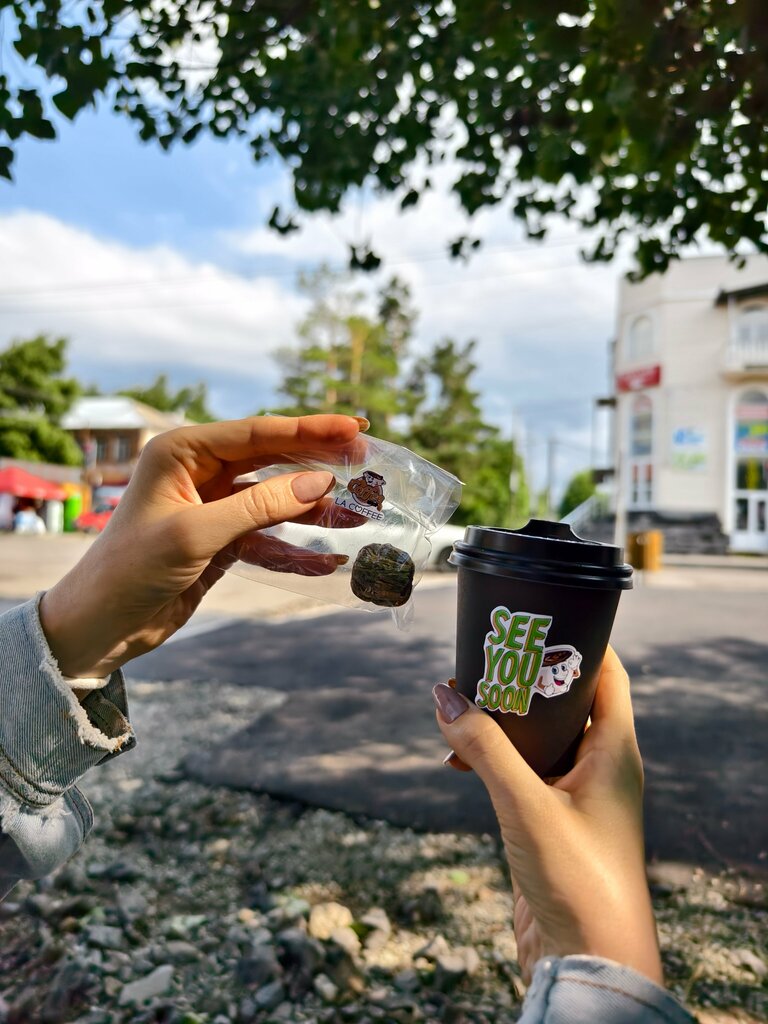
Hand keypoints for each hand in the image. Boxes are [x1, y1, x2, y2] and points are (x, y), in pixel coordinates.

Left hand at [41, 414, 365, 677]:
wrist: (99, 626)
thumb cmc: (132, 570)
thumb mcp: (197, 533)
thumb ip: (259, 506)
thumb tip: (319, 482)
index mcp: (182, 451)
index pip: (258, 432)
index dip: (309, 430)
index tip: (355, 430)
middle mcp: (199, 471)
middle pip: (272, 459)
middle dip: (318, 463)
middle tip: (367, 463)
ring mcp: (212, 506)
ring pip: (275, 499)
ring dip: (314, 509)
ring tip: (359, 512)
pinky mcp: (220, 540)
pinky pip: (268, 537)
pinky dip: (294, 549)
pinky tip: (326, 561)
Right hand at [433, 648, 662, 985]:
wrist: (587, 962)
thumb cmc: (578, 880)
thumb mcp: (525, 805)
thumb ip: (485, 747)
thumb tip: (444, 696)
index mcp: (615, 749)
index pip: (605, 672)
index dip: (576, 641)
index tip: (536, 619)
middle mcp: (602, 765)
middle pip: (565, 700)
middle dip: (522, 681)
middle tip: (481, 661)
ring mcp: (578, 794)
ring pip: (539, 737)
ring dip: (501, 722)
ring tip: (458, 708)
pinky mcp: (554, 821)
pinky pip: (524, 772)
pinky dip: (494, 759)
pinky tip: (459, 760)